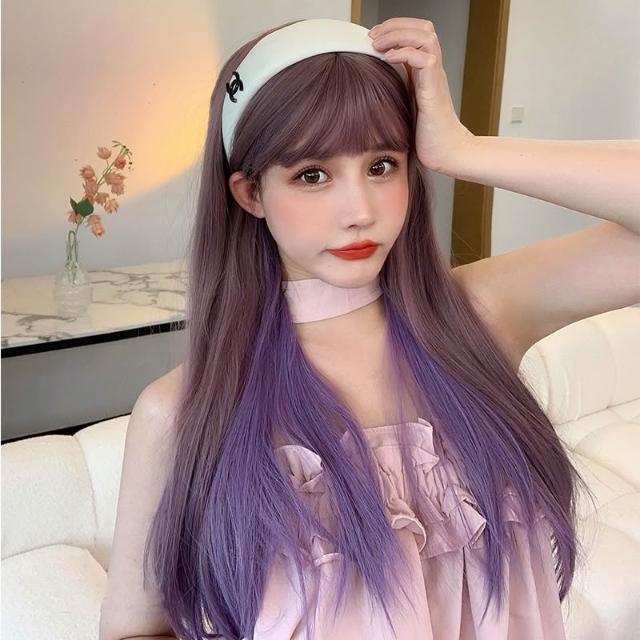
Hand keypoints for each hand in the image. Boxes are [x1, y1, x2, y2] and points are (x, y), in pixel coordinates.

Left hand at [368, 17, 474, 173]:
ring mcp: (435, 78)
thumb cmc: (428, 138)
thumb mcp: (405, 109)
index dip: (395, 29)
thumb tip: (369, 92)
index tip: (373, 37)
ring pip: (426, 36)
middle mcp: (432, 71)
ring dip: (399, 34)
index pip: (415, 34)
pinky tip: (389, 58)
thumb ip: (395, 94)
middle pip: (423, 28)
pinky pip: (425, 58)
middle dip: (396, 25)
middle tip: (373, 35)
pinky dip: (406, 52)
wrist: (447, 153)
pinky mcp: (435, 90)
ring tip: (378, 43)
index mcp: (424, 73)